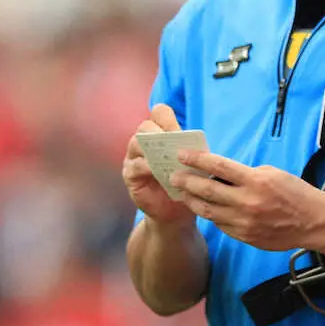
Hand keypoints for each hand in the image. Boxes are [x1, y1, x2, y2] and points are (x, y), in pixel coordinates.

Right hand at [122, 104, 196, 226]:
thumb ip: (190, 150)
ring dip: (154, 149)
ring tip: (168, 158)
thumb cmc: (186, 183)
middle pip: (145, 126)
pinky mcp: (130, 175)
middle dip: (160, 132)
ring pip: (136, 143)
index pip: (158, 113)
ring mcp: (134, 158)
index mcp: (160, 135)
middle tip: (174, 143)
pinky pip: (135, 165)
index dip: (166, 117)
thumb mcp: (192, 164)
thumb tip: (194, 142)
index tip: (177, 130)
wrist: (176, 212)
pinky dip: (148, 167)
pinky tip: (159, 173)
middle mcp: (144, 143)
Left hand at [170, 149, 324, 251]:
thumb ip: (246, 174)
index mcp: (256, 181)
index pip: (219, 166)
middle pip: (207, 189)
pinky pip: (220, 224)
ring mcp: (244, 221)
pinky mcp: (244, 236)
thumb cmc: (295, 193)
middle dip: (187, 181)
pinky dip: (210, 214)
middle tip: (174, 176)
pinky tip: (204, 208)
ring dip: (192, 200)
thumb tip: (221, 173)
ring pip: (208, 210)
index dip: (198, 160)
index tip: (182, 155)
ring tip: (182, 193)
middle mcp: (248, 201)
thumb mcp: (273, 174)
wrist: (313, 222)